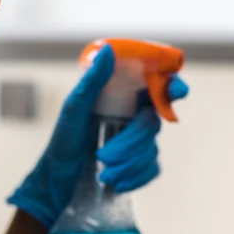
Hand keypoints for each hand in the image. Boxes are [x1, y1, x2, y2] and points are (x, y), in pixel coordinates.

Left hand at [7, 44, 189, 228]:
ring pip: (152, 149)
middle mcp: (134, 114)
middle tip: (103, 156)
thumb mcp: (74, 108)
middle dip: (130, 143)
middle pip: (153, 122)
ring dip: (127, 164)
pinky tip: (116, 183)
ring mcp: (139, 140)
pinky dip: (135, 178)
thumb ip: (93, 81)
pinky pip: (153, 169)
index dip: (172, 85)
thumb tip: (108, 50)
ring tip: (103, 172)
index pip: (157, 83)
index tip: (176, 92)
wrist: (58, 180)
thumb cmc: (63, 140)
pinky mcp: (140, 164)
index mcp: (122, 95)